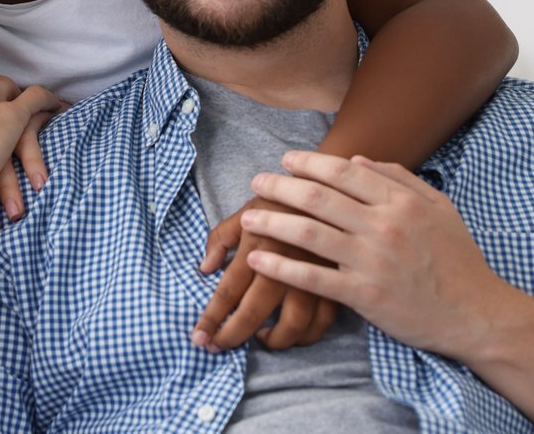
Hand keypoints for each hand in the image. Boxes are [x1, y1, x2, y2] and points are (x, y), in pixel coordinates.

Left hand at [192, 196, 337, 351]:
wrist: (329, 186)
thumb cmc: (280, 200)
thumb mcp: (244, 210)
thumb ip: (220, 239)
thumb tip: (204, 268)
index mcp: (256, 246)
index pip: (227, 291)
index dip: (211, 318)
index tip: (198, 338)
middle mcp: (282, 264)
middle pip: (254, 313)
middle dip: (232, 336)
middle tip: (217, 348)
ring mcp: (311, 276)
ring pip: (292, 326)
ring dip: (273, 341)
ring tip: (260, 339)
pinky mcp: (334, 281)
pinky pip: (323, 322)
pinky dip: (307, 335)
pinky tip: (293, 334)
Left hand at [239, 152, 505, 355]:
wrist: (476, 314)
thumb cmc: (457, 259)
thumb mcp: (439, 208)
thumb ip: (400, 178)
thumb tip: (357, 160)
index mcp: (401, 202)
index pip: (344, 172)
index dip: (310, 163)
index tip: (286, 160)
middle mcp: (384, 226)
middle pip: (319, 197)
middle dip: (281, 186)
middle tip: (257, 182)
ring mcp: (372, 261)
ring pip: (308, 233)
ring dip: (272, 221)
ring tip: (247, 217)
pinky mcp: (364, 295)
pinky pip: (312, 277)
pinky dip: (280, 266)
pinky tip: (257, 258)